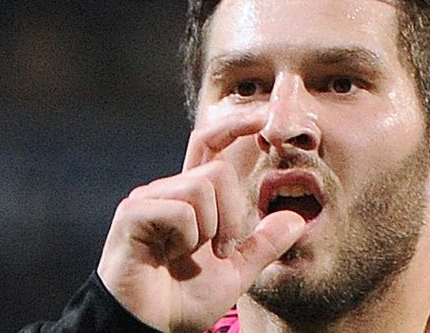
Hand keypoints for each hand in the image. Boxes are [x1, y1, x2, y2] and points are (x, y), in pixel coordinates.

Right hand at [97, 111, 304, 332]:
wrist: (150, 329)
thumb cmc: (185, 300)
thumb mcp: (237, 271)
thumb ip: (265, 244)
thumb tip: (297, 220)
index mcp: (193, 199)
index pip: (211, 145)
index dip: (234, 125)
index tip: (263, 118)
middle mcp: (169, 190)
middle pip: (217, 170)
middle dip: (233, 215)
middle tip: (222, 250)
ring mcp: (148, 200)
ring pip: (202, 186)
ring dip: (211, 228)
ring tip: (194, 256)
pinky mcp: (133, 215)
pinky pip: (181, 209)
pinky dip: (188, 237)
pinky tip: (171, 257)